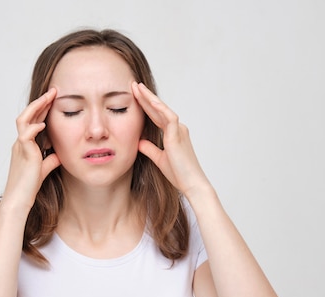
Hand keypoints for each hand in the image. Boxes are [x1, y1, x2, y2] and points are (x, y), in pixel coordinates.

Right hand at [1, 88, 60, 211]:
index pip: (32, 121)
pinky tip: (44, 125)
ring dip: (36, 108)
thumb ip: (51, 159)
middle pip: (27, 115)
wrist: (19, 199)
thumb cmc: (30, 186)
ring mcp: (20, 147)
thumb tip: (60, 153)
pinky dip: (34, 128)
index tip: (54, 99)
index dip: (42, 109)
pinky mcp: (23, 154)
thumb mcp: (44, 169)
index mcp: (24, 144)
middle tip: (53, 91)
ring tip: (48, 98)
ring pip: (23, 120)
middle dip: (41, 102)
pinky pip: (26, 135)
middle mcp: (20, 143)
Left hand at [132, 82, 210, 196]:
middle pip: (158, 109)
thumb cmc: (179, 174)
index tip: (134, 95)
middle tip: (133, 85)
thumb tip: (139, 141)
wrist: (191, 183)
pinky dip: (159, 108)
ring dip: (149, 98)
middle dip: (145, 96)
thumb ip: (150, 148)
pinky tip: (149, 100)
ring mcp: (178, 130)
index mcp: (172, 133)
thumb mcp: (159, 159)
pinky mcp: (178, 135)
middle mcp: (177, 128)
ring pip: (162, 109)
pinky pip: (169, 117)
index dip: (145, 105)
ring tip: (137, 87)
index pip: (156, 115)